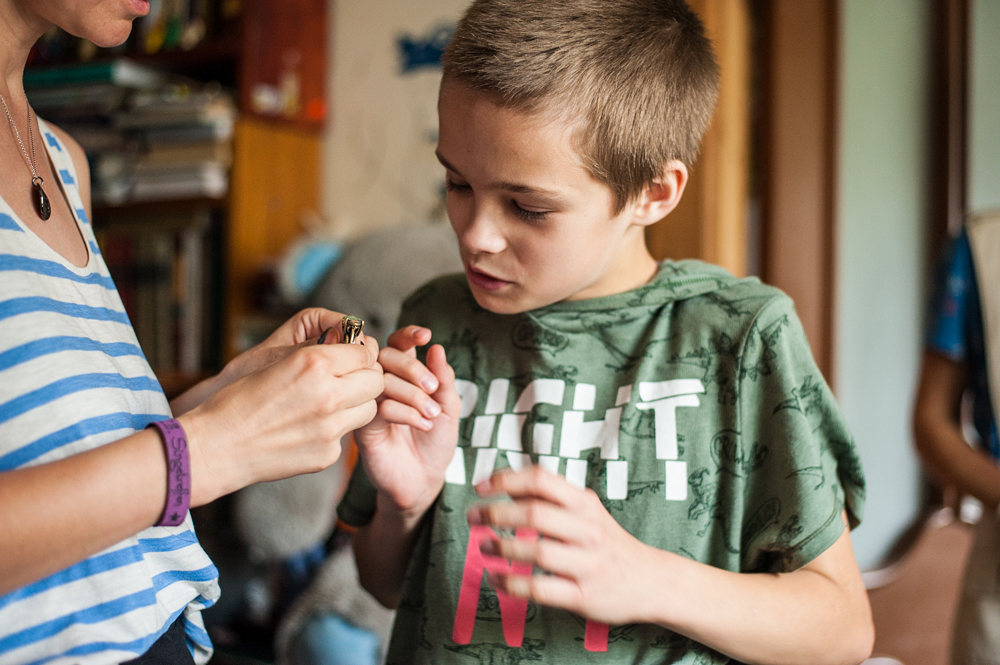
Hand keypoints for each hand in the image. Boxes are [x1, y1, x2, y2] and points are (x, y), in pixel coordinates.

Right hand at [180, 333, 382, 505]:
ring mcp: (331, 428)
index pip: (365, 353)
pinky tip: (308, 428)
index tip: (352, 357)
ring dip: (357, 403)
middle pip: (376, 381)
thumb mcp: (278, 361)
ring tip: (329, 403)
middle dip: (367, 377)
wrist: (216, 447)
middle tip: (350, 379)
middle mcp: (329, 394)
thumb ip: (320, 354)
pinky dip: (334, 430)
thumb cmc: (239, 399)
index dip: (360, 354)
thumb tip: (355, 346)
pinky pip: (346, 435)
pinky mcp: (327, 454)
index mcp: (315, 363)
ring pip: (368, 409)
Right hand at [355, 326, 461, 518]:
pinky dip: (404, 412)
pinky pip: (379, 407)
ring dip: (412, 394)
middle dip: (412, 369)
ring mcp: (371, 404)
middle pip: (386, 357)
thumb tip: (436, 347)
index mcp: (404, 375)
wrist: (424, 480)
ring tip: (432, 415)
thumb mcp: (449, 408)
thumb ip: (443, 378)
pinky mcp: (363, 426)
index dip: (408, 335)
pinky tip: (421, 424)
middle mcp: (384, 385)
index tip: (425, 336)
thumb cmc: (436, 442)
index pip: (398, 344)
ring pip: (381, 381)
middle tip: (433, 389)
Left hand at [467, 466, 663, 625]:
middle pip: (535, 514)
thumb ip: (551, 498)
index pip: (541, 480)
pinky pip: (540, 589)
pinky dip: (512, 583)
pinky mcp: (584, 595)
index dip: (506, 480)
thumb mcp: (587, 511)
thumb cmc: (607, 542)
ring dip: (502, 547)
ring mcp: (588, 563)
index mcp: (585, 503)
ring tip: (483, 545)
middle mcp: (588, 530)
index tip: (481, 487)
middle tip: (473, 516)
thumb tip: (506, 482)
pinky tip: (496, 577)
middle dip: (496, 513)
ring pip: (537, 552)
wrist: (651, 580)